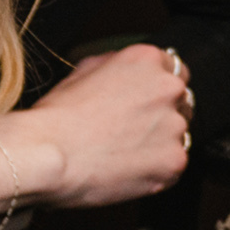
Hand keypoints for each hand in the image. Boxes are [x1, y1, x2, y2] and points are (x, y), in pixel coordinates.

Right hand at [13, 41, 192, 208]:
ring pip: (178, 134)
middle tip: (131, 130)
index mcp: (146, 60)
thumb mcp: (82, 72)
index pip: (175, 70)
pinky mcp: (174, 161)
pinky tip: (127, 168)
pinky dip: (155, 169)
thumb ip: (114, 64)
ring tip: (124, 152)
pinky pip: (173, 165)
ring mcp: (174, 126)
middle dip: (161, 115)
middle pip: (180, 102)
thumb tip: (125, 71)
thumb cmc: (57, 117)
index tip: (147, 103)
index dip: (158, 88)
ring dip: (159, 142)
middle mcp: (167, 88)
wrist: (49, 155)